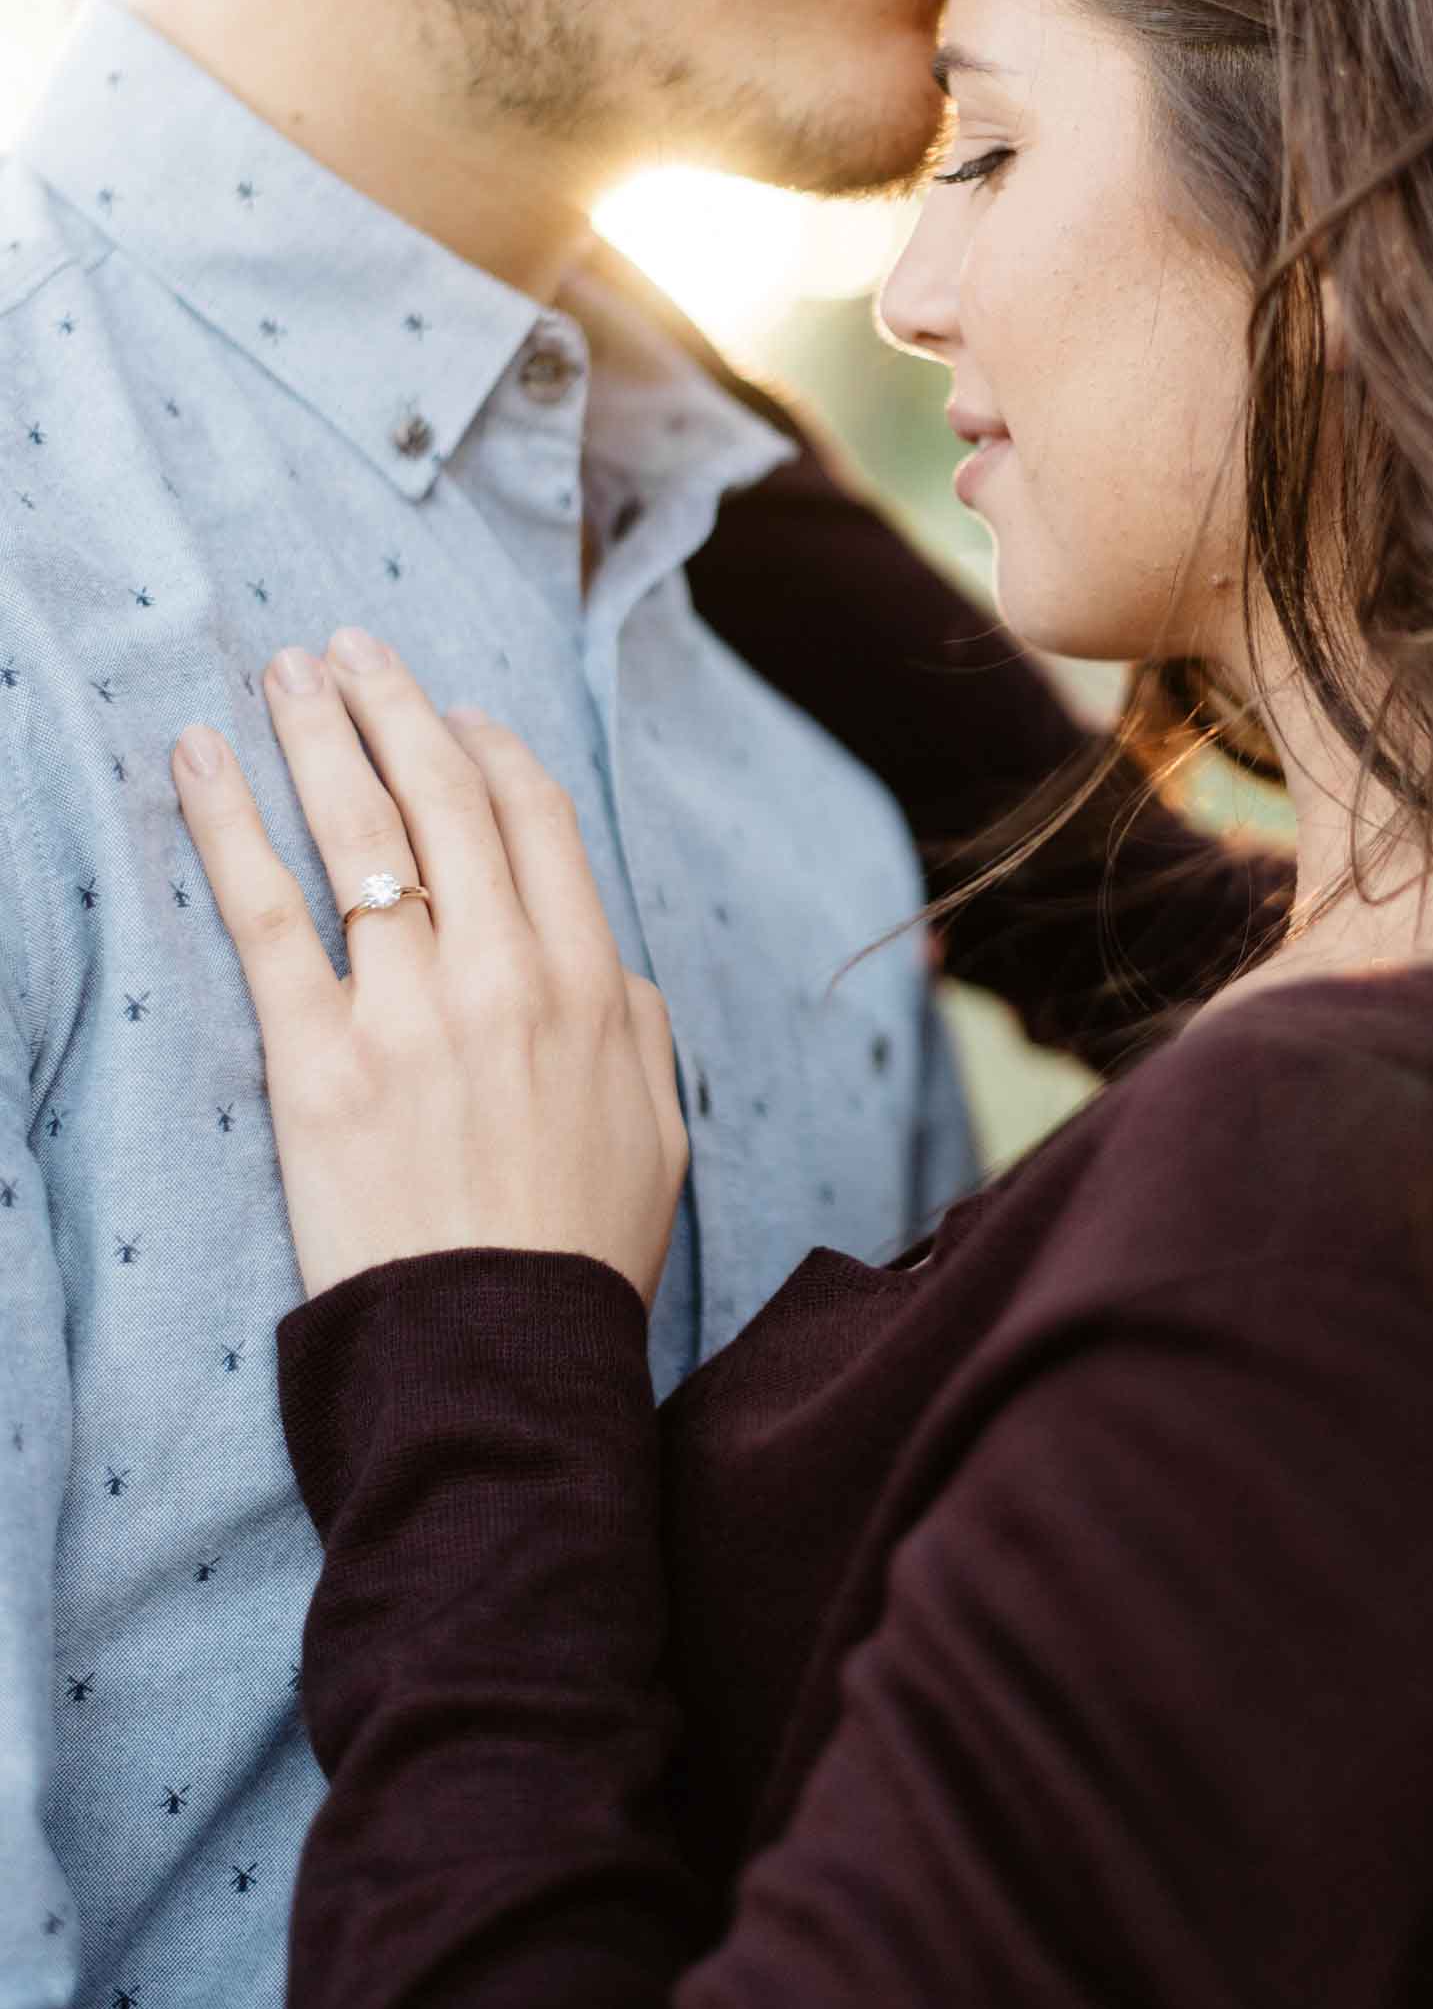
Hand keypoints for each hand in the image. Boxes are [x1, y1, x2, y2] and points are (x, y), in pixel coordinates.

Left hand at [171, 629, 689, 1308]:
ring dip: (317, 732)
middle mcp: (507, 974)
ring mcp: (409, 1011)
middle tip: (348, 650)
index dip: (490, 747)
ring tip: (283, 674)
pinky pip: (265, 913)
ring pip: (361, 831)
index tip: (452, 711)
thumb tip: (609, 965)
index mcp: (595, 983)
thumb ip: (641, 1026)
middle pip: (445, 796)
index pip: (534, 819)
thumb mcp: (659, 1131)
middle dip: (394, 704)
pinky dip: (229, 822)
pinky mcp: (316, 1060)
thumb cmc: (580, 1253)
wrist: (498, 1358)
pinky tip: (198, 757)